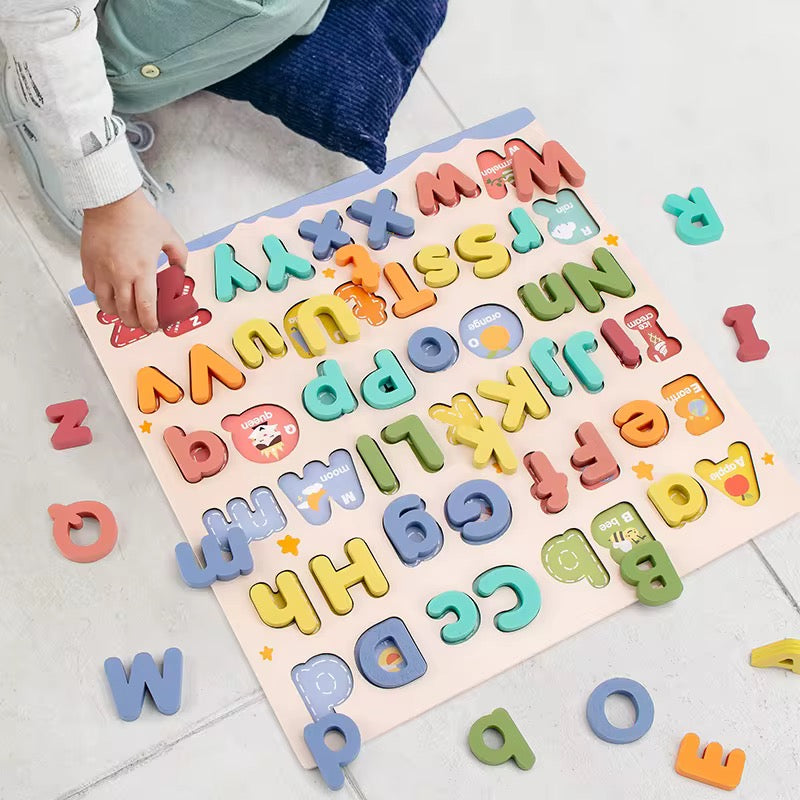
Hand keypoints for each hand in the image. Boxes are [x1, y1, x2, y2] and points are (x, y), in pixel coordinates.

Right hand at [81, 189, 187, 331]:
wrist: (111, 201)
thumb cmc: (138, 216)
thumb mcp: (169, 236)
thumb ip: (180, 256)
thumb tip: (181, 270)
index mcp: (142, 271)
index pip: (146, 308)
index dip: (150, 323)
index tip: (153, 327)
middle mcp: (120, 275)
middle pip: (125, 313)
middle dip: (135, 323)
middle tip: (141, 323)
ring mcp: (102, 272)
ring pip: (106, 306)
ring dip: (117, 313)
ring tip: (125, 312)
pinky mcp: (88, 265)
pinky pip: (93, 290)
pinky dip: (102, 297)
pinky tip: (110, 295)